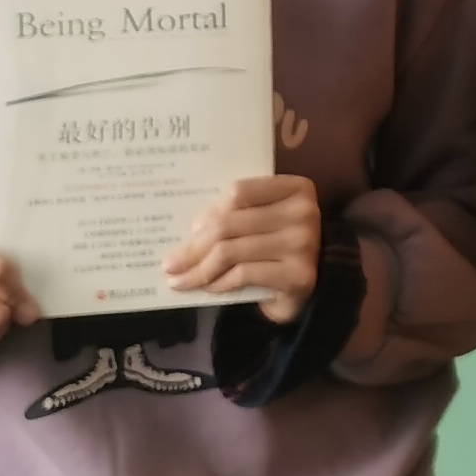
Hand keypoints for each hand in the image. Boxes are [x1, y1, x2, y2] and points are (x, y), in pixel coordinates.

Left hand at [164, 173, 324, 318]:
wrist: (305, 283)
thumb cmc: (275, 245)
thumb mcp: (259, 219)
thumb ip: (234, 215)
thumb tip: (185, 232)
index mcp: (295, 188)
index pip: (239, 192)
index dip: (210, 211)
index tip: (191, 230)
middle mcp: (304, 212)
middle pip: (229, 224)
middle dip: (193, 248)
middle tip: (171, 264)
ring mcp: (304, 244)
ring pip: (231, 251)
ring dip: (199, 269)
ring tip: (179, 279)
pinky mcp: (299, 274)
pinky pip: (243, 274)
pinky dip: (219, 283)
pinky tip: (207, 288)